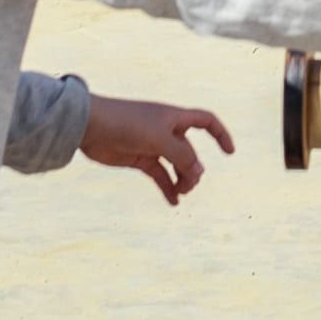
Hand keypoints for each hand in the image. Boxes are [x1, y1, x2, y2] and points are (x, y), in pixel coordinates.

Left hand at [81, 94, 229, 201]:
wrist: (90, 126)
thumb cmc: (126, 124)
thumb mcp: (159, 139)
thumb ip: (181, 156)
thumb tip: (199, 172)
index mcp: (174, 117)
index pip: (206, 121)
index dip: (220, 134)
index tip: (230, 152)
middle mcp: (166, 130)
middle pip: (190, 151)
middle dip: (192, 169)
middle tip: (187, 185)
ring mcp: (152, 144)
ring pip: (176, 165)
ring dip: (182, 180)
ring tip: (180, 194)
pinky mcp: (138, 158)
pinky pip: (160, 174)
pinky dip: (167, 187)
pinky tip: (173, 202)